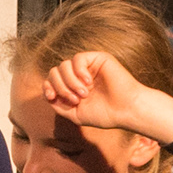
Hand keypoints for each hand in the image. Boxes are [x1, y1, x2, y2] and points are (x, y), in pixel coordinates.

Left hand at [41, 51, 172, 145]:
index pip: (51, 81)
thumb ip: (59, 105)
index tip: (52, 96)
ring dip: (70, 82)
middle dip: (60, 86)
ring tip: (84, 94)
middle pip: (55, 72)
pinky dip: (79, 71)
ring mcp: (88, 67)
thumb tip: (47, 93)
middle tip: (75, 100)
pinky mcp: (98, 58)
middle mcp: (78, 76)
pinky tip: (88, 82)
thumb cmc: (104, 114)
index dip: (48, 87)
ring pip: (64, 65)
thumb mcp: (75, 114)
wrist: (125, 110)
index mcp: (72, 87)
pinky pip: (78, 59)